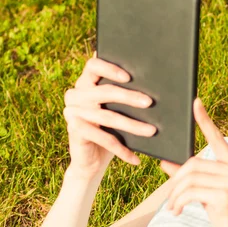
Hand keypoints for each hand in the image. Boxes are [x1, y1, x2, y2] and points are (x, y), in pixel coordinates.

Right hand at [63, 52, 156, 176]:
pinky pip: (103, 139)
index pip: (93, 66)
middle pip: (105, 91)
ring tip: (152, 131)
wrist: (91, 161)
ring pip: (107, 116)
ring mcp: (72, 112)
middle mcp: (75, 95)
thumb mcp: (119, 111)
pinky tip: (136, 158)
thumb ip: (126, 96)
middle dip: (130, 97)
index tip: (130, 76)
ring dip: (132, 125)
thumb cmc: (111, 131)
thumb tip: (155, 91)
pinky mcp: (74, 130)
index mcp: (86, 83)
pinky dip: (122, 150)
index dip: (110, 68)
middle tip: (150, 102)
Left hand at [160, 98, 227, 226]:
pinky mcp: (227, 196)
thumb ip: (192, 179)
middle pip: (194, 163)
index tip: (196, 103)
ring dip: (175, 194)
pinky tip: (178, 212)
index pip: (219, 139)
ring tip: (173, 207)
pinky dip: (179, 202)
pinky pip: (191, 191)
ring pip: (190, 177)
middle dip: (176, 181)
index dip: (205, 121)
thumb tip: (166, 163)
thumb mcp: (210, 196)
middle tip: (171, 198)